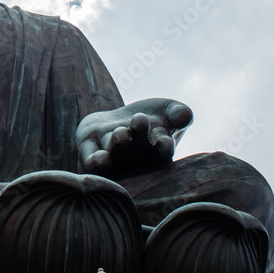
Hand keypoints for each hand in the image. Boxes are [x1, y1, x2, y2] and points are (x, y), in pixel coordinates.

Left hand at [75, 98, 192, 177]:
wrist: (118, 121)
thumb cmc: (151, 118)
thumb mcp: (168, 111)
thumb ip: (179, 113)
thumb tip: (184, 116)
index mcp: (157, 151)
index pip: (163, 150)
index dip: (164, 146)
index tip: (164, 140)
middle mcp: (135, 157)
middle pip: (137, 149)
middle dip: (138, 135)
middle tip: (140, 120)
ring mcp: (112, 155)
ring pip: (113, 152)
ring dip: (117, 144)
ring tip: (122, 133)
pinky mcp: (89, 149)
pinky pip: (90, 160)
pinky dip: (95, 161)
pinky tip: (100, 158)